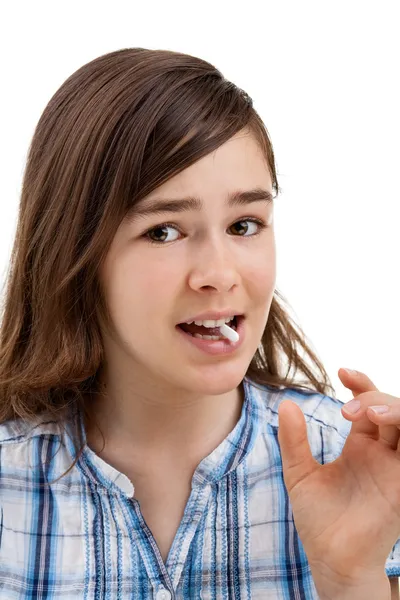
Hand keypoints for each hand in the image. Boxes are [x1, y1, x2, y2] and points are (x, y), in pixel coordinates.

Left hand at [277, 368, 399, 585]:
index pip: (369, 403)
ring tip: (369, 413)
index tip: (342, 371)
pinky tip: (387, 426)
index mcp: (361, 445)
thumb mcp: (299, 473)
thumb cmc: (318, 519)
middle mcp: (382, 453)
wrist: (330, 559)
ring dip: (395, 410)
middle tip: (349, 409)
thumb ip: (293, 440)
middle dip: (374, 397)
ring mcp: (396, 468)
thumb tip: (286, 403)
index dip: (361, 383)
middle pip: (391, 409)